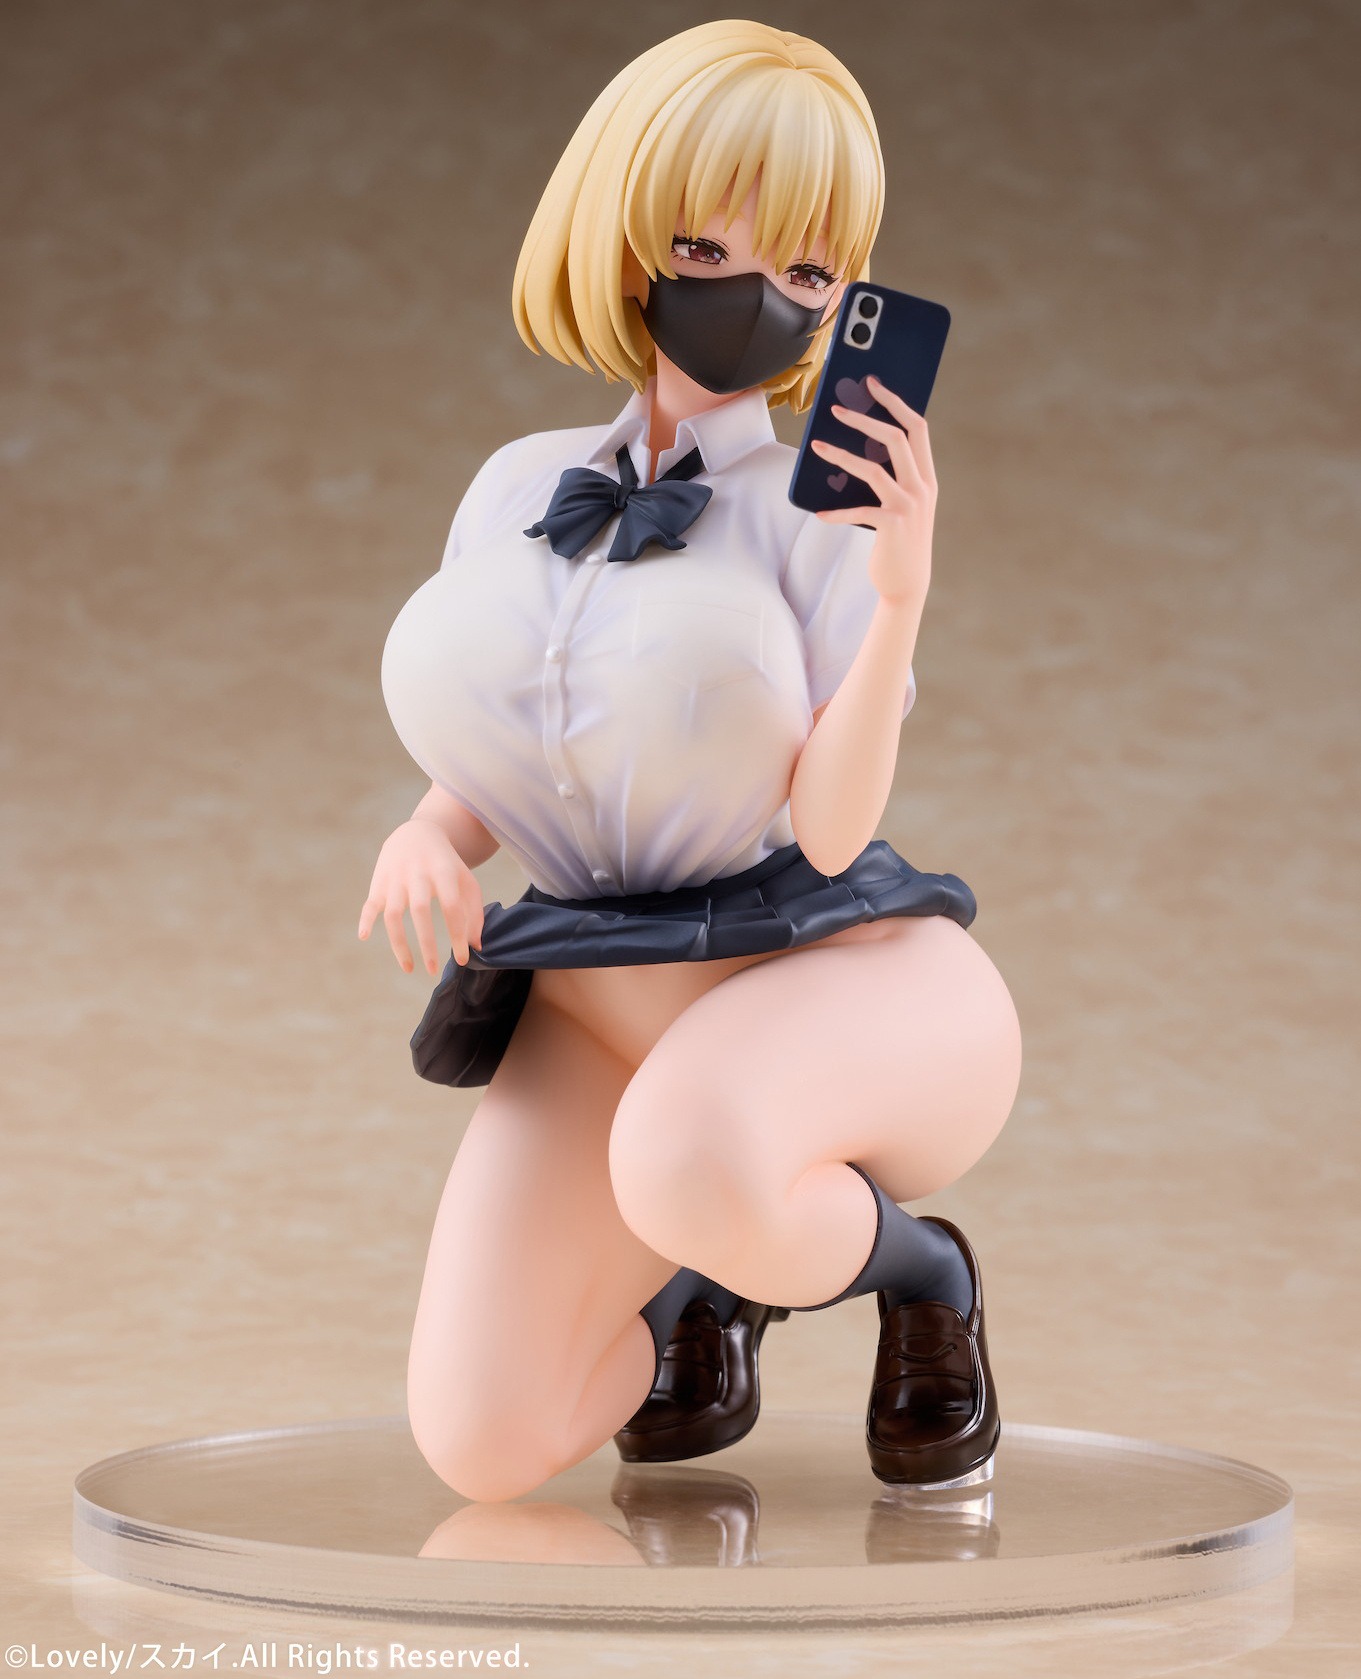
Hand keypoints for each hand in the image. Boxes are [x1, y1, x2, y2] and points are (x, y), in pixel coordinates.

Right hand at [357, 817, 484, 974]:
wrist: (416, 834)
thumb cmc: (446, 865)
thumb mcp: (466, 881)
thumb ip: (474, 912)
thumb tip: (475, 947)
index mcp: (443, 872)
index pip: (452, 907)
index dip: (458, 934)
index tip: (462, 959)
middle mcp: (417, 874)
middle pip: (420, 910)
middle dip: (427, 943)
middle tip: (433, 970)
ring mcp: (395, 878)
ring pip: (393, 913)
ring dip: (399, 943)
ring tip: (409, 968)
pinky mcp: (378, 883)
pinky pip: (369, 904)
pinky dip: (364, 920)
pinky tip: (363, 937)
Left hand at [809, 374, 936, 605]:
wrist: (907, 585)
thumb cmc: (899, 542)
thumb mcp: (902, 506)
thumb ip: (892, 479)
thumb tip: (859, 449)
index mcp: (926, 477)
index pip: (917, 428)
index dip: (896, 403)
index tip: (874, 385)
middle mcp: (922, 487)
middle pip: (896, 438)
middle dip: (866, 418)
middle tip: (837, 409)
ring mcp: (908, 506)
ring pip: (872, 468)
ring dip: (841, 455)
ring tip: (816, 447)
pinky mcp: (891, 525)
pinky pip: (858, 510)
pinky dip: (836, 513)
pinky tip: (819, 516)